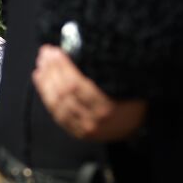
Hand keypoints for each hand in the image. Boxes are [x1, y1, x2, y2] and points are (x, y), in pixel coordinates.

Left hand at [32, 45, 146, 141]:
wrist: (140, 126)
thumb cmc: (134, 99)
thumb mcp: (126, 81)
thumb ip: (104, 70)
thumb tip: (77, 49)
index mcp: (106, 107)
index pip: (75, 84)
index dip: (62, 67)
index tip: (55, 52)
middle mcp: (94, 120)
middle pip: (63, 93)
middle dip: (52, 70)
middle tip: (45, 54)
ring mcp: (85, 128)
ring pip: (56, 105)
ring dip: (46, 82)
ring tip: (42, 65)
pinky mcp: (79, 132)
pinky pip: (57, 115)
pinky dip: (46, 97)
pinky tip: (41, 82)